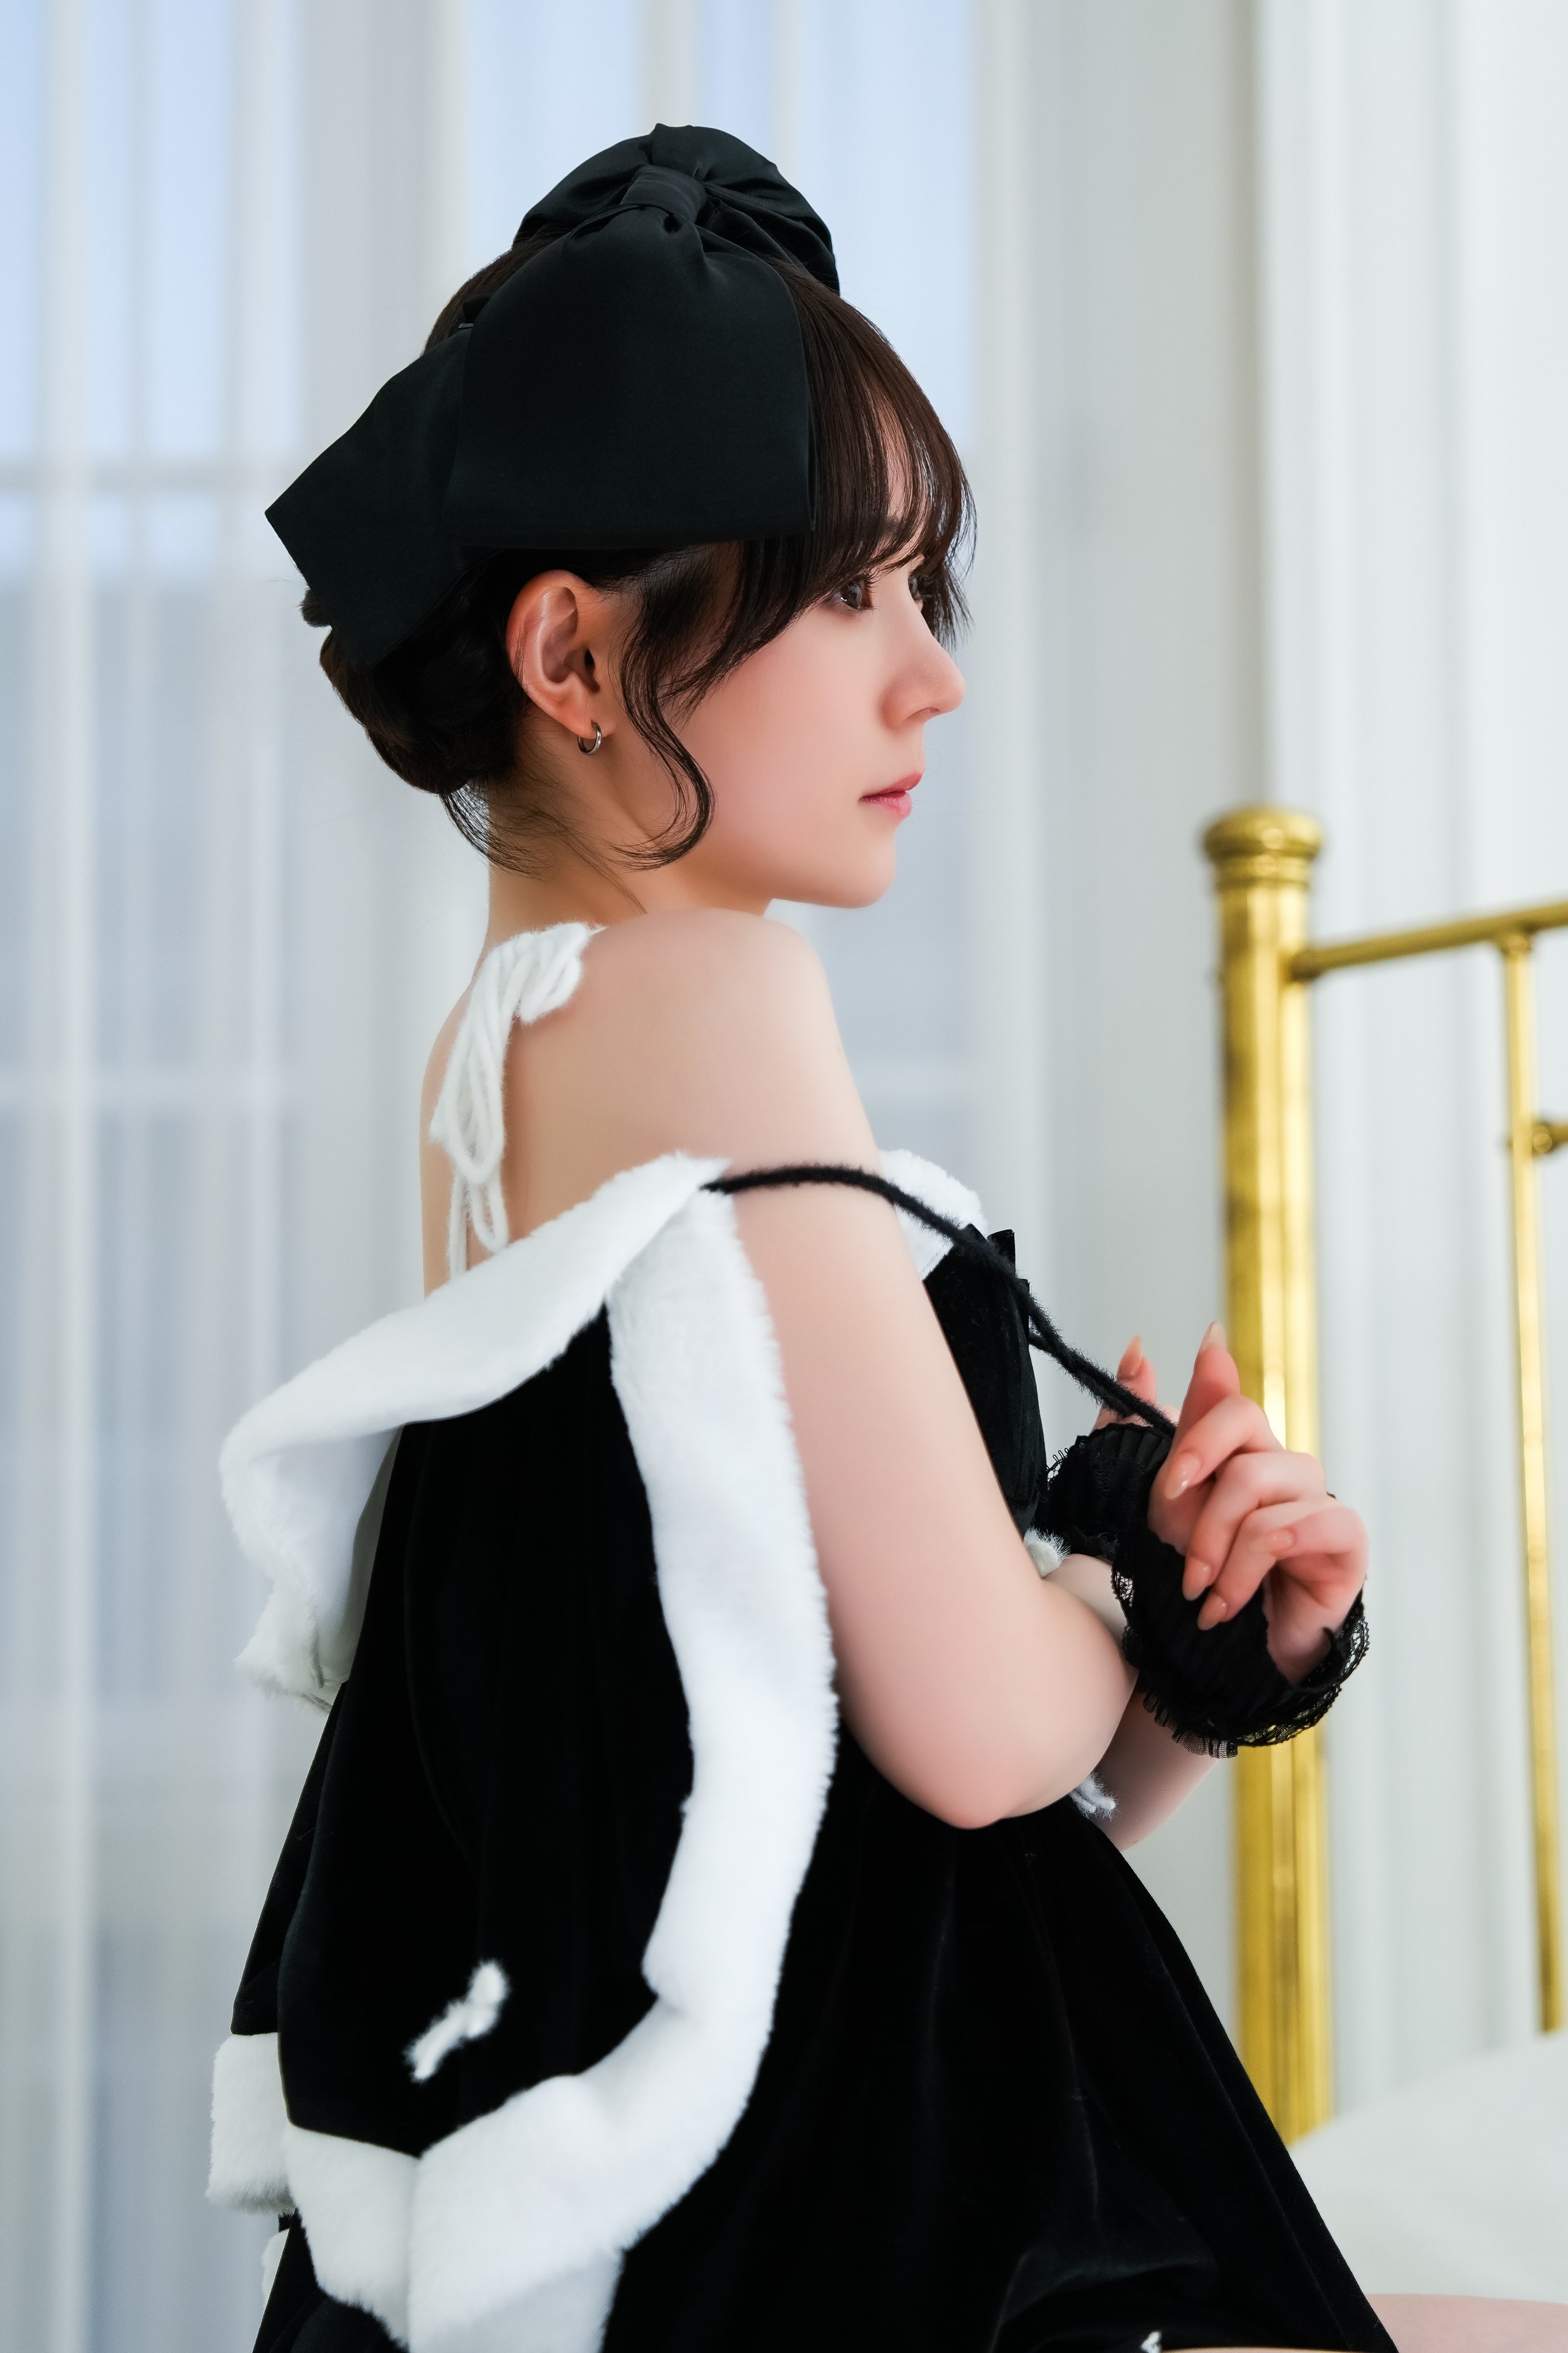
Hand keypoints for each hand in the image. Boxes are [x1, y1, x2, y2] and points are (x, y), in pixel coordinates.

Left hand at [1106, 1327, 1367, 1680]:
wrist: (1220, 1651)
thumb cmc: (1195, 1573)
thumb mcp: (1159, 1496)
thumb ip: (1146, 1419)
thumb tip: (1138, 1346)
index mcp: (1246, 1449)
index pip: (1232, 1404)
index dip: (1199, 1437)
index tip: (1171, 1484)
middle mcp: (1287, 1465)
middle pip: (1245, 1452)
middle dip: (1200, 1516)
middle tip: (1184, 1567)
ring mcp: (1320, 1499)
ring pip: (1262, 1494)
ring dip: (1221, 1555)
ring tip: (1205, 1597)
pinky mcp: (1346, 1539)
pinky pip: (1302, 1526)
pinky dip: (1253, 1568)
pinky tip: (1232, 1604)